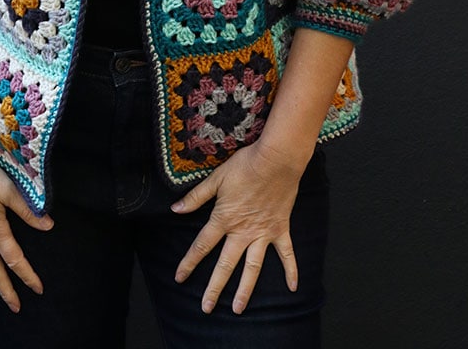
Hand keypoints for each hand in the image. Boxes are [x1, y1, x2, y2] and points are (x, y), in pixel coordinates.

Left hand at [171, 142, 305, 314]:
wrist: (276, 159)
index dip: (189, 262)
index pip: (202, 245)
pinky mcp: (281, 229)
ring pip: (252, 267)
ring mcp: (263, 233)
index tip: (179, 278)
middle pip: (225, 264)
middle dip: (214, 287)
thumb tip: (175, 209)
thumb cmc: (245, 165)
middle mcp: (242, 231)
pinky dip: (290, 270)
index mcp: (224, 218)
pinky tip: (292, 288)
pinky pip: (286, 254)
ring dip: (245, 289)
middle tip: (206, 308)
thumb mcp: (216, 178)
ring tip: (237, 308)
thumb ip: (196, 197)